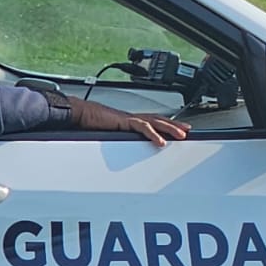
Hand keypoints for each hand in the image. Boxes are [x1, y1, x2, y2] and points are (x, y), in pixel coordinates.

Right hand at [67, 96, 190, 147]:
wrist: (78, 114)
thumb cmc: (90, 124)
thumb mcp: (109, 136)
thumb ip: (119, 141)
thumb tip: (126, 151)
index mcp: (130, 121)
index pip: (154, 122)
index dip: (168, 126)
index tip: (179, 131)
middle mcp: (132, 118)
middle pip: (159, 120)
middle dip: (175, 126)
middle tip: (187, 131)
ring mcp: (129, 119)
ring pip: (156, 122)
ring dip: (170, 129)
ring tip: (181, 135)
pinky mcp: (124, 121)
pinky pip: (142, 127)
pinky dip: (153, 134)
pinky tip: (160, 141)